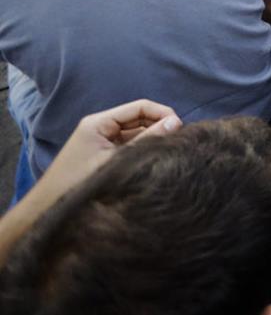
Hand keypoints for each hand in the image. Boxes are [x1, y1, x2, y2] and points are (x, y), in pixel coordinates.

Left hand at [37, 99, 179, 199]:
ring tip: (169, 149)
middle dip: (159, 125)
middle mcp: (100, 126)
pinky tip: (154, 157)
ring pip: (135, 132)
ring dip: (152, 138)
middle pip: (138, 118)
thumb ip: (146, 140)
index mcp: (99, 122)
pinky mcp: (102, 153)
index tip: (179, 127)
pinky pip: (128, 145)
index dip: (162, 113)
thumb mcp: (117, 159)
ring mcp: (101, 140)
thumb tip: (175, 122)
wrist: (48, 207)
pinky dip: (142, 148)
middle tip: (178, 140)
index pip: (139, 107)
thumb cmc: (79, 182)